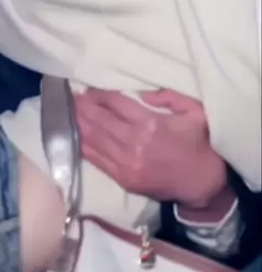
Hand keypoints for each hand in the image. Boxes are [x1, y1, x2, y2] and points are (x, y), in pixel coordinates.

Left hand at [75, 88, 227, 208]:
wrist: (203, 184)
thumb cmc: (201, 144)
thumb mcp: (195, 112)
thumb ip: (169, 97)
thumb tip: (142, 93)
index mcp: (151, 124)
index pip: (116, 104)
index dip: (99, 94)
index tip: (88, 88)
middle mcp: (134, 143)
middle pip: (100, 120)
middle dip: (83, 107)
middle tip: (70, 96)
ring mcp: (126, 163)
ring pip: (94, 139)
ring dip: (79, 124)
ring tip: (68, 110)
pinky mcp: (123, 178)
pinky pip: (97, 159)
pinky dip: (83, 145)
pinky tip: (74, 134)